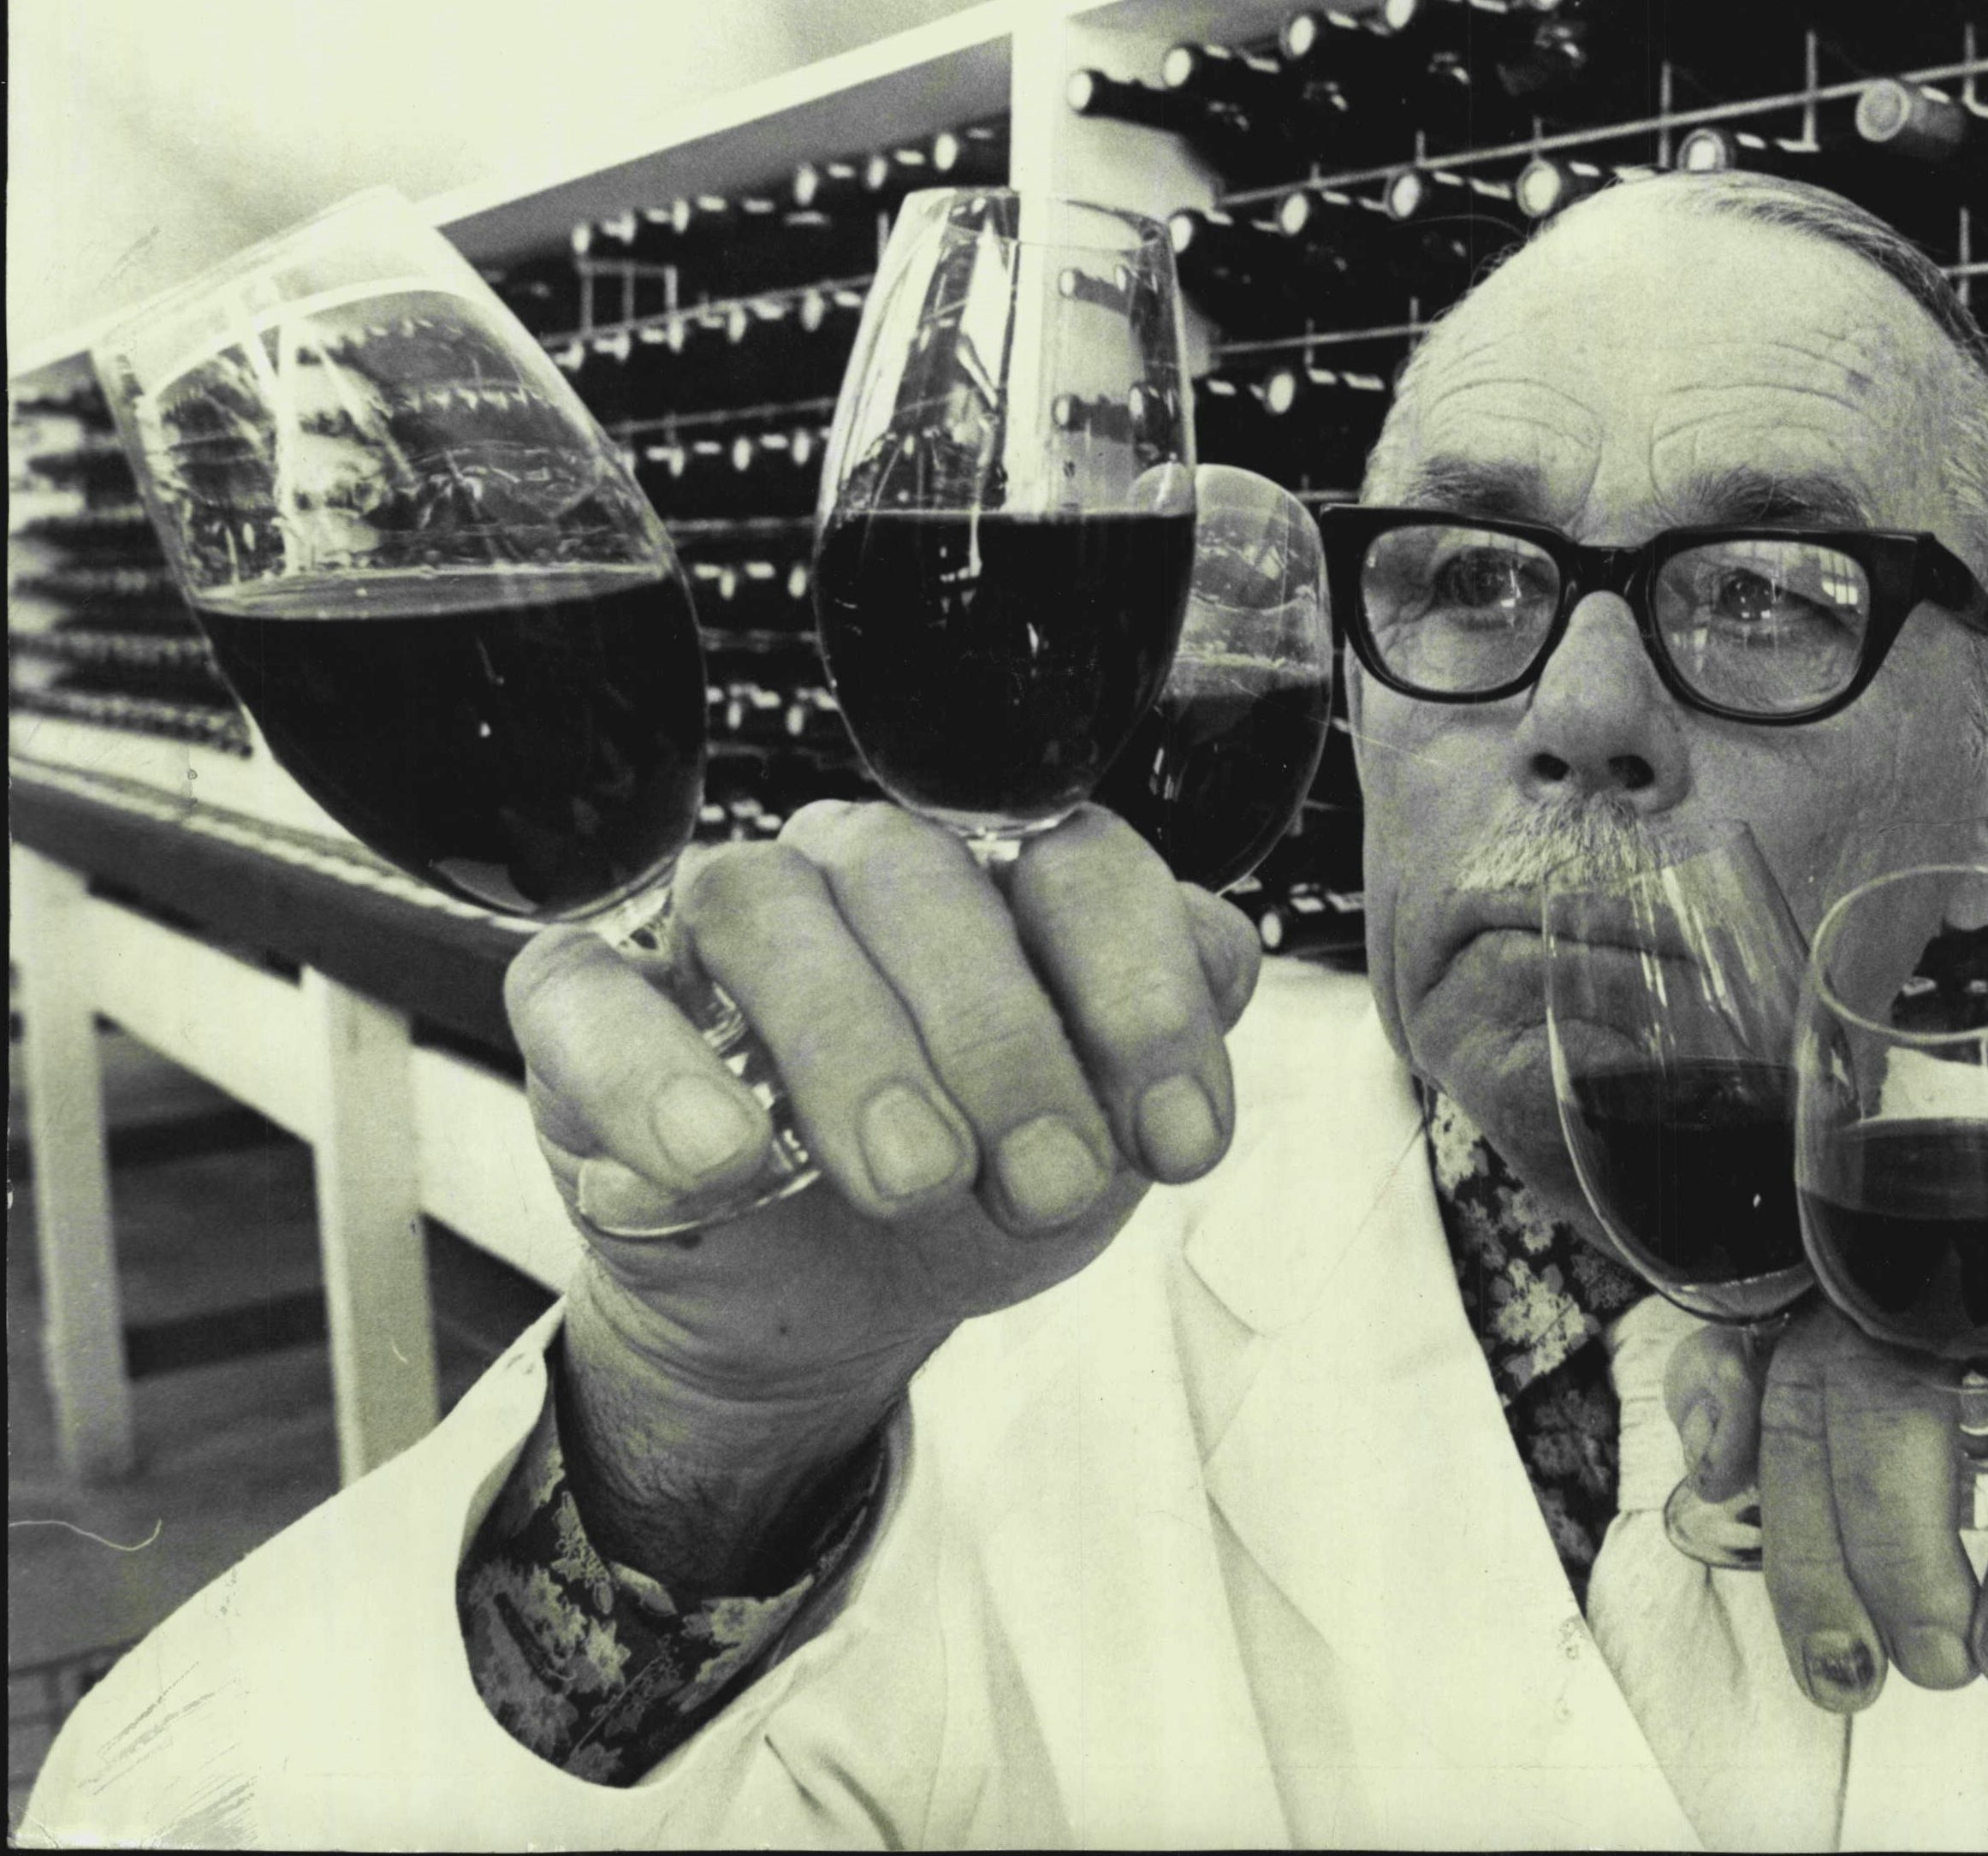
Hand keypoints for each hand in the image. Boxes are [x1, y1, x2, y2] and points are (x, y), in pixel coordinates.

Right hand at [503, 801, 1260, 1581]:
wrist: (833, 1306)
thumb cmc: (978, 1184)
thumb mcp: (1099, 1141)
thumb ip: (1166, 1046)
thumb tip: (1220, 961)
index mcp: (1001, 878)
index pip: (1077, 860)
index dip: (1139, 992)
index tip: (1178, 1144)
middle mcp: (861, 871)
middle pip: (921, 879)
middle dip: (1002, 1040)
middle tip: (1045, 1182)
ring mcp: (718, 929)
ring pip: (762, 910)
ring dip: (849, 1047)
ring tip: (909, 1180)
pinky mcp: (590, 1008)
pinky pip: (589, 996)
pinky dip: (654, 1073)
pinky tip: (722, 1161)